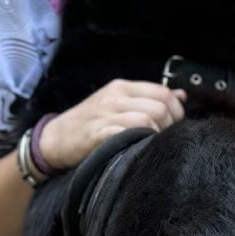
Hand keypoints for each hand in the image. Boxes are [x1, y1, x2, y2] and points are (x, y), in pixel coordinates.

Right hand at [38, 80, 187, 170]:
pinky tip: (139, 148)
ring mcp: (106, 114)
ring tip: (153, 144)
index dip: (176, 110)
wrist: (53, 139)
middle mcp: (115, 96)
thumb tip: (181, 96)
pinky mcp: (97, 133)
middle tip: (166, 138)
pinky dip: (140, 140)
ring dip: (158, 134)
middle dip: (171, 124)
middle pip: (160, 105)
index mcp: (121, 87)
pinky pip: (129, 132)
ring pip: (149, 117)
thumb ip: (148, 98)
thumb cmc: (89, 124)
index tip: (174, 126)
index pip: (163, 91)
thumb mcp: (118, 104)